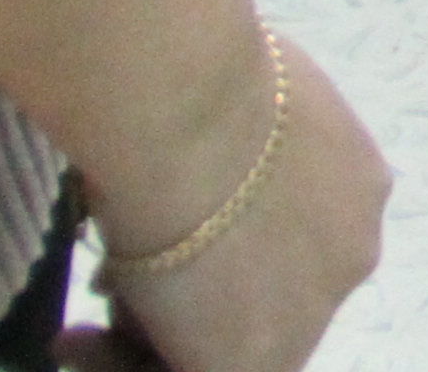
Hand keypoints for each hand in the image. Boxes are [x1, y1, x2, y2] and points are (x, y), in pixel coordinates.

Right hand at [85, 32, 391, 371]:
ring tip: (76, 329)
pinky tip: (71, 340)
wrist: (188, 118)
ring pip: (231, 343)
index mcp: (356, 183)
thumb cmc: (199, 83)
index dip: (215, 246)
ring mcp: (315, 311)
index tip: (153, 232)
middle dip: (183, 295)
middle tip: (106, 285)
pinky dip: (123, 365)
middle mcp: (353, 250)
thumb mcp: (232, 99)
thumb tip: (184, 149)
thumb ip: (231, 138)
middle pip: (262, 294)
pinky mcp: (261, 360)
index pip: (286, 238)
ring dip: (145, 337)